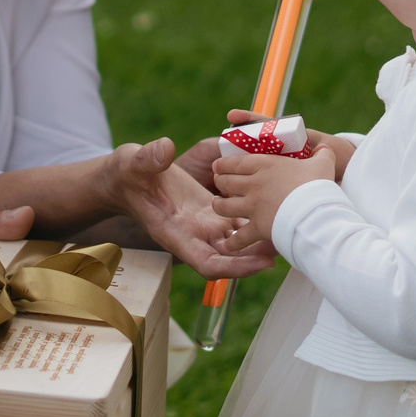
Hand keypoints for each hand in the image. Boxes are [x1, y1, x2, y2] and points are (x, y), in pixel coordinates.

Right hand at [97, 138, 273, 278]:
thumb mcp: (132, 163)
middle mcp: (193, 235)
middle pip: (230, 258)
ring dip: (262, 238)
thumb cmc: (125, 174)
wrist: (125, 176)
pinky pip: (238, 221)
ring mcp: (203, 224)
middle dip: (258, 256)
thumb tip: (164, 147)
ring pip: (238, 241)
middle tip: (287, 243)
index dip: (236, 268)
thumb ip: (148, 159)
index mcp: (174, 233)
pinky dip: (256, 218)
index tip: (261, 263)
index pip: (208, 264)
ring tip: (290, 224)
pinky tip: (277, 205)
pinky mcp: (210, 211)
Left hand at [212, 149, 337, 246]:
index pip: (235, 162)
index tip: (218, 165)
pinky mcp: (257, 228)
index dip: (223, 164)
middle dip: (219, 181)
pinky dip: (232, 242)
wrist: (316, 212)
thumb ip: (322, 154)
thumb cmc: (318, 185)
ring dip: (219, 205)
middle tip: (219, 183)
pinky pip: (238, 237)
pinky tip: (228, 243)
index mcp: (265, 166)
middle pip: (225, 182)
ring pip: (224, 206)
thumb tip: (324, 149)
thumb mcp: (323, 163)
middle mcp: (254, 185)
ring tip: (219, 204)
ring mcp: (253, 207)